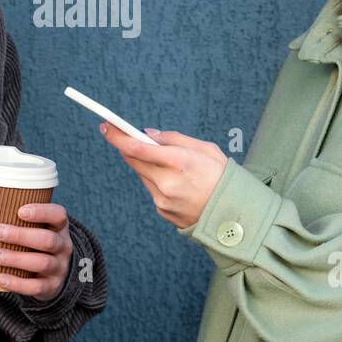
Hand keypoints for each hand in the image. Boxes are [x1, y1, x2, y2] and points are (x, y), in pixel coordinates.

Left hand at [0, 193, 72, 299]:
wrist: (53, 275)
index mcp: (58, 227)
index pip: (58, 215)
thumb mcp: (26, 228)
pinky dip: (16, 283)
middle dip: (20, 235)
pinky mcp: (50, 287)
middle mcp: (63, 246)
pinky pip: (35, 287)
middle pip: (47, 240)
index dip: (42, 212)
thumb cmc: (33, 243)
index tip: (20, 210)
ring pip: (41, 262)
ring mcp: (58, 268)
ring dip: (15, 258)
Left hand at [99, 122, 227, 229]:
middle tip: (125, 135)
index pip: (138, 148)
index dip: (118, 136)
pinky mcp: (162, 211)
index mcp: (181, 162)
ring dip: (147, 164)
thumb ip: (174, 139)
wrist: (234, 216)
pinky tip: (177, 183)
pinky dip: (157, 181)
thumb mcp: (206, 149)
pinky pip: (152, 189)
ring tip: (169, 164)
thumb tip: (147, 134)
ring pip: (143, 174)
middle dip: (129, 147)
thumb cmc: (223, 177)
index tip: (106, 126)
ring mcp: (163, 199)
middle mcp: (168, 182)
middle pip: (134, 160)